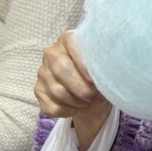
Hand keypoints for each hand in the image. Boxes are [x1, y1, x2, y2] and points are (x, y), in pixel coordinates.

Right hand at [34, 30, 110, 150]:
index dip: (84, 64)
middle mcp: (52, 53)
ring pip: (58, 92)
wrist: (92, 92)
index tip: (96, 79)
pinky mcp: (38, 90)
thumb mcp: (105, 63)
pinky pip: (52, 107)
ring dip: (78, 102)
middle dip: (84, 89)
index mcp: (68, 39)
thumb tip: (112, 70)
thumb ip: (106, 60)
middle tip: (97, 96)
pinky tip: (76, 107)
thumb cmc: (99, 73)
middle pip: (63, 71)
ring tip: (89, 101)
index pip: (71, 44)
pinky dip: (68, 111)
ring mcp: (43, 72)